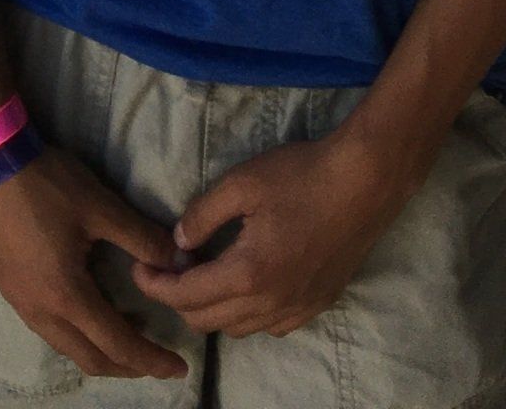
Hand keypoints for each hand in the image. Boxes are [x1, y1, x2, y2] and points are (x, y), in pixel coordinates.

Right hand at [0, 142, 188, 379]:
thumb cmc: (47, 186)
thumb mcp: (101, 206)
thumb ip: (142, 238)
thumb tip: (178, 261)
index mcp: (66, 296)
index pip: (117, 344)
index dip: (150, 359)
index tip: (180, 368)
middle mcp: (39, 311)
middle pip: (88, 358)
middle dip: (126, 366)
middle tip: (156, 360)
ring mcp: (18, 301)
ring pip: (64, 346)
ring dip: (99, 349)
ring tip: (128, 330)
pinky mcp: (7, 287)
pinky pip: (47, 328)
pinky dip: (75, 333)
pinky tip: (86, 308)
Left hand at [130, 129, 415, 338]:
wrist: (365, 181)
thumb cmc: (302, 175)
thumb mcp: (242, 183)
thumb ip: (203, 214)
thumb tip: (179, 241)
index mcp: (248, 274)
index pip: (187, 297)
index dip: (156, 286)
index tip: (139, 269)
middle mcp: (271, 303)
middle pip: (208, 321)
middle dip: (178, 299)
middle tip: (169, 268)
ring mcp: (297, 308)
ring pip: (238, 329)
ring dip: (212, 308)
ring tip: (205, 271)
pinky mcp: (317, 304)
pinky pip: (270, 325)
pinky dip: (246, 313)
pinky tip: (246, 282)